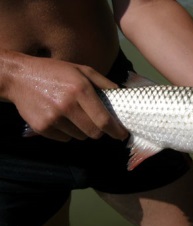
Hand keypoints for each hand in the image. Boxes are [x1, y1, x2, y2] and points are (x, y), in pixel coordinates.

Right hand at [8, 55, 127, 141]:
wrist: (19, 77)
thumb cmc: (54, 72)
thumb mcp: (81, 69)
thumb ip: (103, 82)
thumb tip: (121, 93)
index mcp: (80, 89)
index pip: (103, 120)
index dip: (116, 130)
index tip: (122, 134)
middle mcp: (67, 105)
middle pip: (94, 133)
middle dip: (100, 130)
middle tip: (97, 123)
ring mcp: (53, 118)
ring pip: (80, 136)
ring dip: (83, 130)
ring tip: (74, 115)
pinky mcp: (42, 128)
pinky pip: (65, 138)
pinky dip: (68, 132)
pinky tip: (61, 118)